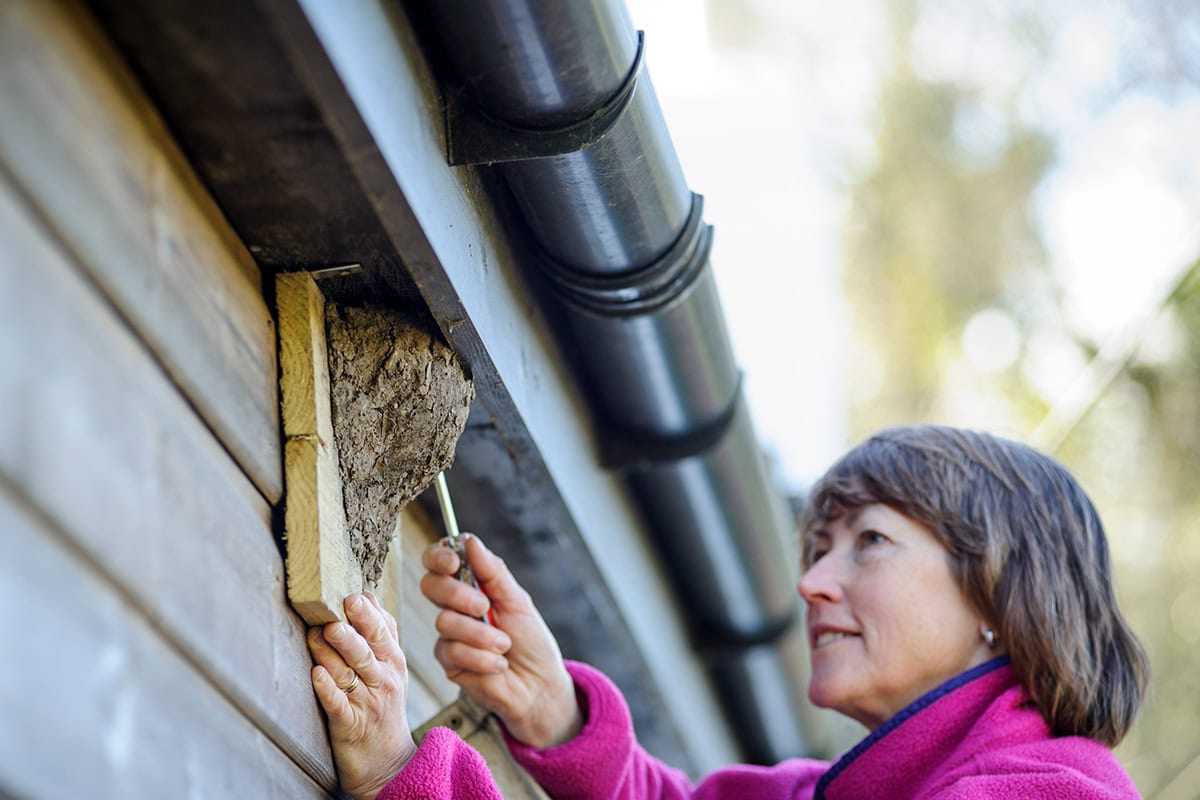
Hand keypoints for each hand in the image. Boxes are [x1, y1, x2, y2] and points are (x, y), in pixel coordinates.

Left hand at [307, 593, 416, 799]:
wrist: (388, 762)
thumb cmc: (384, 707)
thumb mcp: (393, 669)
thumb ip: (382, 634)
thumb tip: (368, 595)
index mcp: (393, 662)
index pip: (383, 631)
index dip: (369, 613)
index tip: (353, 596)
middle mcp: (383, 680)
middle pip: (367, 649)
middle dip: (354, 628)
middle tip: (339, 609)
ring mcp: (367, 703)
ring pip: (349, 672)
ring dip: (333, 652)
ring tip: (319, 634)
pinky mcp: (350, 725)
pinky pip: (338, 705)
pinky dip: (326, 689)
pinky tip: (316, 675)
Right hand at [421, 535, 582, 748]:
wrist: (539, 685)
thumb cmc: (531, 642)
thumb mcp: (518, 601)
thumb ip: (492, 572)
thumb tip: (469, 540)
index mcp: (471, 587)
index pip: (440, 563)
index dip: (438, 556)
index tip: (453, 561)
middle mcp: (455, 608)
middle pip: (431, 586)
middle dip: (457, 594)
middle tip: (484, 607)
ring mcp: (450, 636)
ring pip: (444, 622)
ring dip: (480, 634)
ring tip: (504, 645)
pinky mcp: (449, 664)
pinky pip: (451, 652)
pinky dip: (481, 657)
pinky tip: (499, 665)